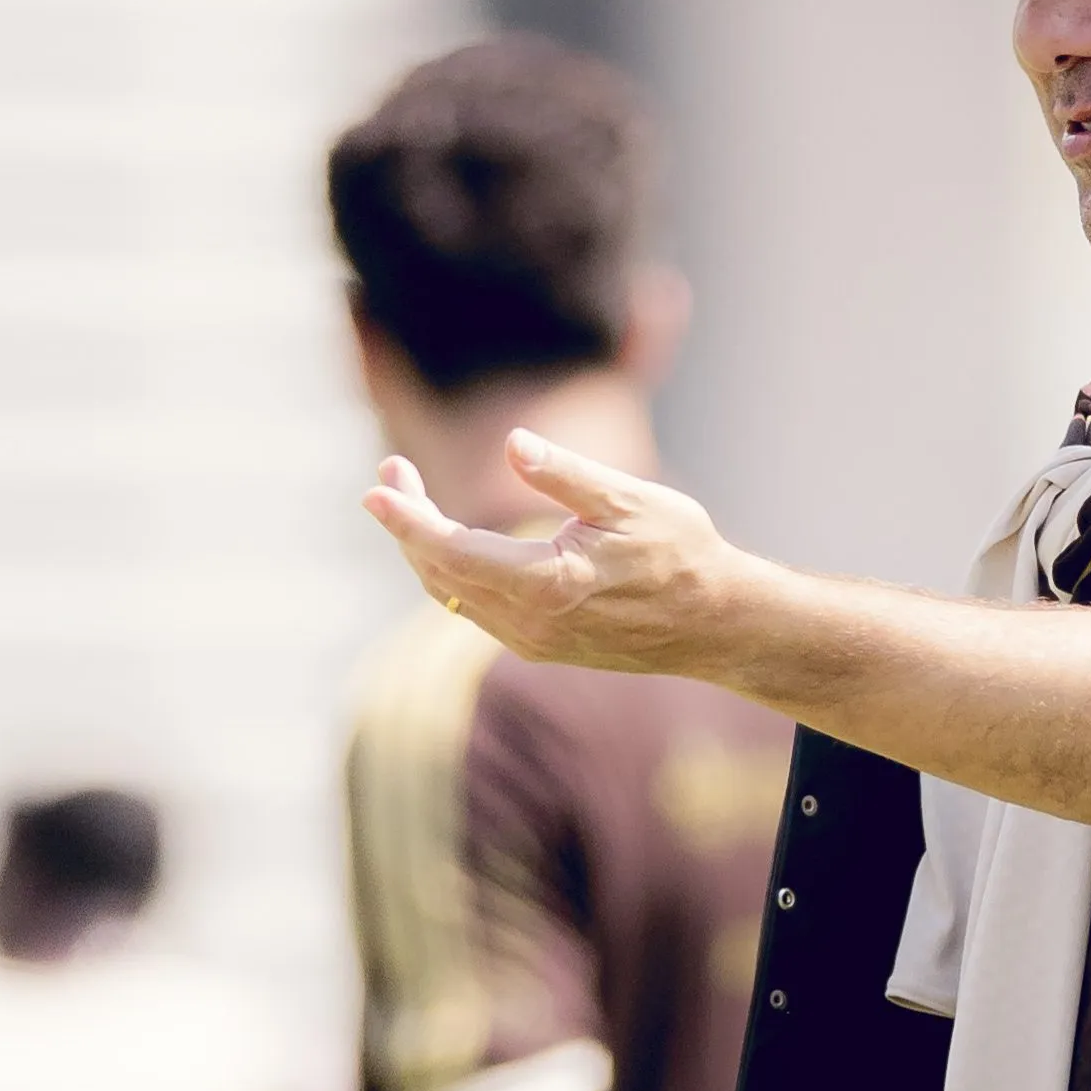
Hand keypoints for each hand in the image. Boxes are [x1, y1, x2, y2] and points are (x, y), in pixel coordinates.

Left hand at [362, 430, 754, 677]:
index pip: (453, 551)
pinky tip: (452, 538)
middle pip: (440, 572)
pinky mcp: (538, 646)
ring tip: (410, 496)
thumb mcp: (630, 500)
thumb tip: (513, 444)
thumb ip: (566, 474)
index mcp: (548, 584)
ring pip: (451, 593)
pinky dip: (453, 570)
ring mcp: (531, 641)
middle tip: (391, 471)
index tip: (374, 490)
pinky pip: (475, 608)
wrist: (716, 623)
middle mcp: (530, 622)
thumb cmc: (681, 553)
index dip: (408, 520)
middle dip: (408, 523)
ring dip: (425, 546)